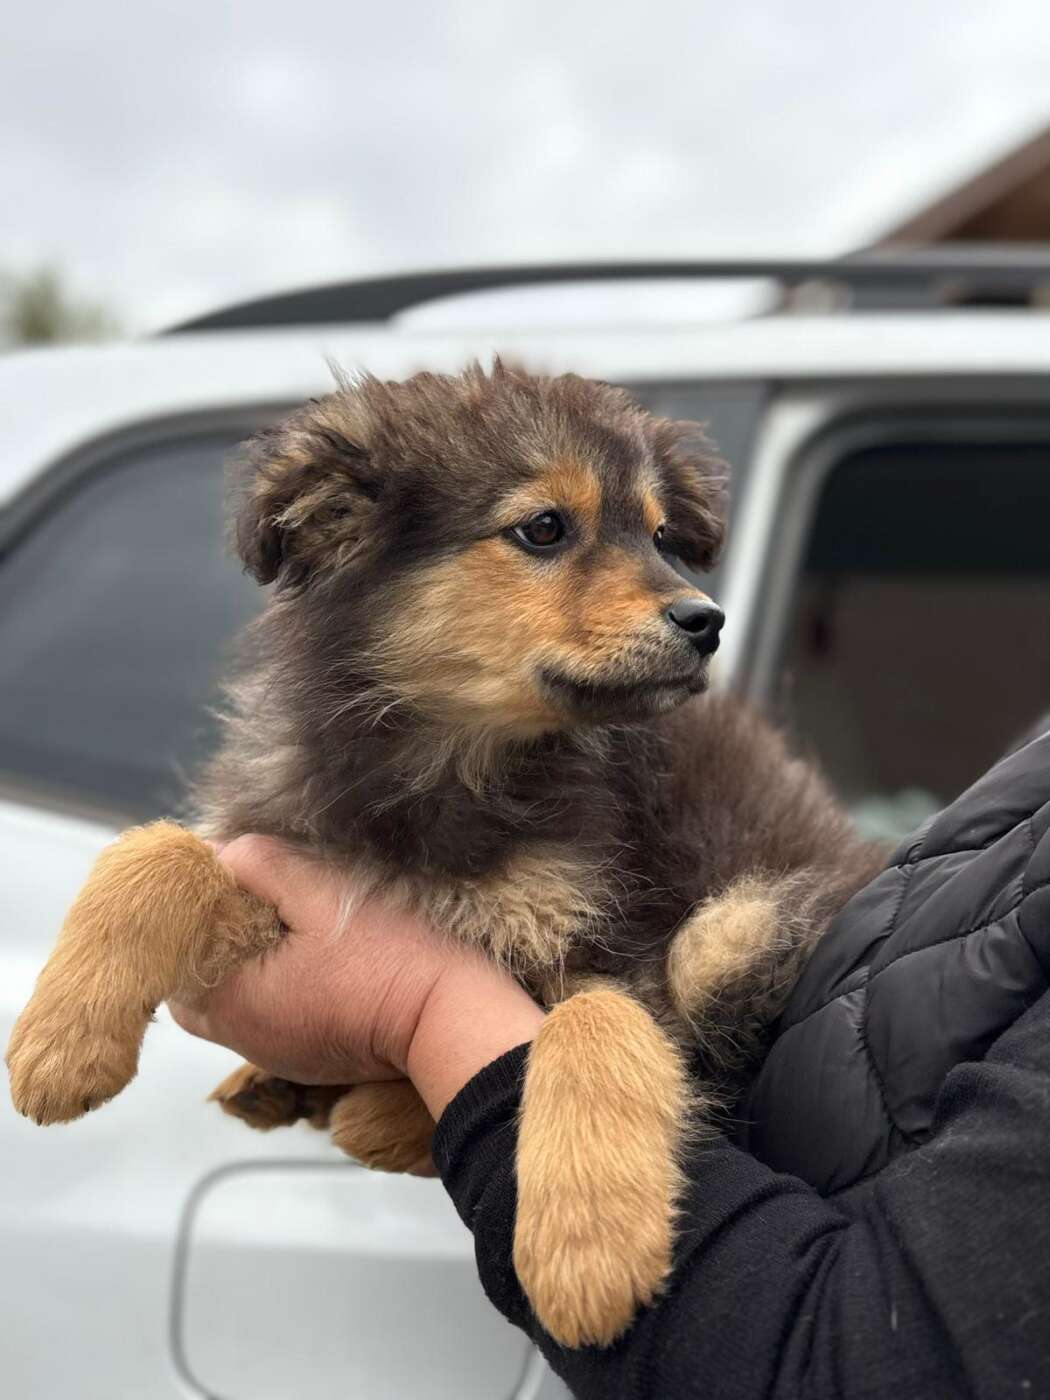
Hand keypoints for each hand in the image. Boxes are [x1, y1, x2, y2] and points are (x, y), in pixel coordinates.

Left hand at [169, 836, 542, 1117]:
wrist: (454, 1018)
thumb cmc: (389, 953)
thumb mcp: (319, 890)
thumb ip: (258, 864)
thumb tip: (218, 854)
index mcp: (232, 1002)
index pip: (175, 955)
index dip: (195, 914)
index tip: (233, 882)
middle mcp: (243, 1039)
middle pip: (199, 983)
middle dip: (217, 940)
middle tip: (260, 900)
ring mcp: (276, 1054)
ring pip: (235, 1001)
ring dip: (249, 963)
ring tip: (291, 925)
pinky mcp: (308, 1058)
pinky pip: (271, 1018)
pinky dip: (279, 988)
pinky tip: (317, 961)